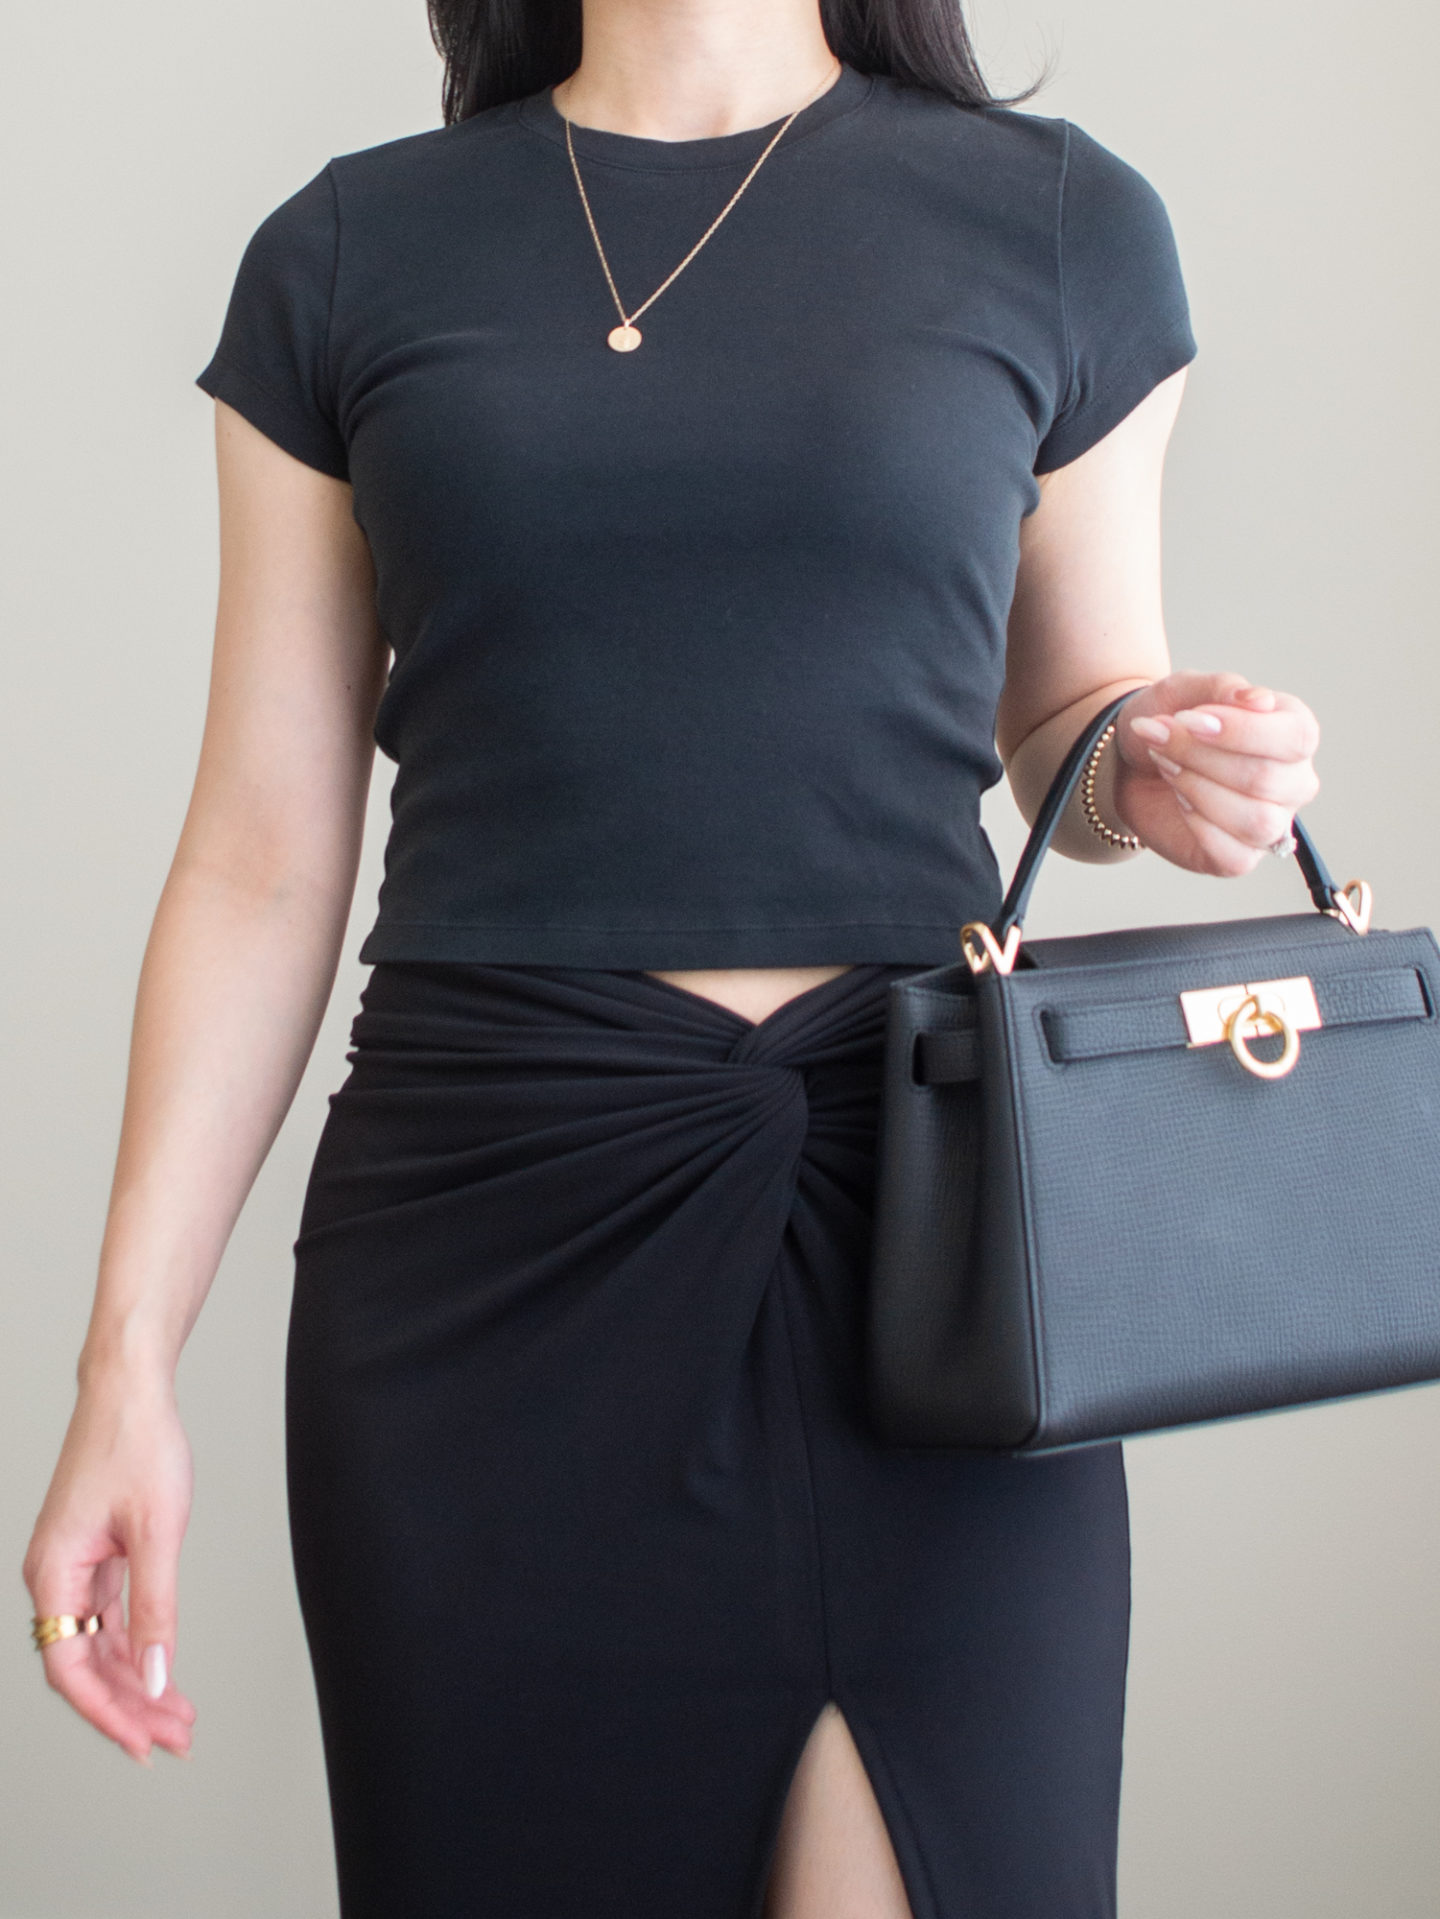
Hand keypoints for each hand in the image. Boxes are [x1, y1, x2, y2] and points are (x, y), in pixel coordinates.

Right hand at [22, 1372, 196, 1762]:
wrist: (130, 1388)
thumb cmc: (138, 1443)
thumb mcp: (157, 1530)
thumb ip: (155, 1608)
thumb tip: (157, 1675)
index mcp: (53, 1571)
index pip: (70, 1668)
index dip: (107, 1712)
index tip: (144, 1743)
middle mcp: (54, 1575)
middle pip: (85, 1664)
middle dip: (131, 1706)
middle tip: (179, 1737)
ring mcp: (73, 1566)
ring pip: (99, 1645)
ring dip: (136, 1681)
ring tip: (180, 1715)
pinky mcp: (94, 1554)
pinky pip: (108, 1618)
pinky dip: (136, 1645)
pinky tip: (164, 1668)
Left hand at [1111, 672, 1319, 875]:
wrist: (1130, 762)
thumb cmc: (1169, 722)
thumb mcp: (1185, 690)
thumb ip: (1221, 688)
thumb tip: (1257, 700)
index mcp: (1294, 732)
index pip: (1295, 737)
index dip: (1240, 730)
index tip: (1187, 719)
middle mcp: (1294, 781)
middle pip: (1266, 778)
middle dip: (1200, 757)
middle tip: (1161, 738)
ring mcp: (1272, 823)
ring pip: (1256, 820)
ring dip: (1197, 789)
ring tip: (1168, 766)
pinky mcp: (1241, 858)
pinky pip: (1233, 854)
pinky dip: (1197, 824)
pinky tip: (1179, 800)